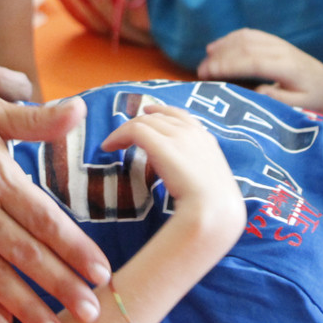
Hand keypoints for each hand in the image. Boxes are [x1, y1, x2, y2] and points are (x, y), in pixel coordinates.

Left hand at [102, 107, 246, 238]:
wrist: (214, 211)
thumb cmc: (215, 209)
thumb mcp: (213, 186)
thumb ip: (200, 176)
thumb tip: (188, 180)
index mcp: (207, 141)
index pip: (182, 116)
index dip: (163, 112)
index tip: (149, 112)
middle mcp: (192, 132)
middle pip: (160, 117)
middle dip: (142, 121)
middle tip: (126, 131)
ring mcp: (177, 136)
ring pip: (145, 122)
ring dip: (126, 130)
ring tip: (113, 143)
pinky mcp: (160, 144)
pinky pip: (133, 130)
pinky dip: (118, 136)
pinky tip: (107, 147)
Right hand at [196, 28, 322, 110]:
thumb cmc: (311, 100)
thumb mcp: (301, 107)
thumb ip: (280, 101)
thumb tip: (259, 90)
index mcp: (289, 68)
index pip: (254, 61)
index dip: (229, 65)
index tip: (209, 73)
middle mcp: (282, 51)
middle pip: (246, 47)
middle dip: (220, 58)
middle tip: (200, 72)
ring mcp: (277, 44)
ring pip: (246, 38)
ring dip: (223, 47)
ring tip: (205, 62)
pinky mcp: (273, 42)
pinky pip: (249, 35)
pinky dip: (230, 39)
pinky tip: (215, 48)